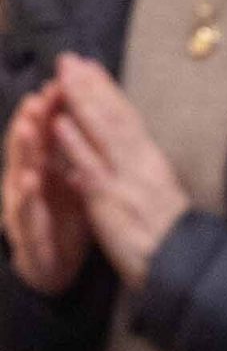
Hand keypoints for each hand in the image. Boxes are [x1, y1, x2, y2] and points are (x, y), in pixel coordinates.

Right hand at [2, 81, 91, 294]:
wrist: (54, 267)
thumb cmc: (62, 219)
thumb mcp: (72, 181)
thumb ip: (72, 153)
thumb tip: (82, 117)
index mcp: (42, 169)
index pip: (44, 135)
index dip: (50, 110)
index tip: (58, 82)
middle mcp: (26, 184)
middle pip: (28, 147)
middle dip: (31, 120)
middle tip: (38, 95)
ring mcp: (22, 208)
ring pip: (19, 173)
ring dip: (22, 150)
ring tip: (26, 126)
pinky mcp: (27, 234)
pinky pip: (26, 213)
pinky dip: (26, 197)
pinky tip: (30, 181)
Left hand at [50, 55, 189, 290]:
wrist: (182, 263)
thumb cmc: (171, 236)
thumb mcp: (156, 196)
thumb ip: (135, 173)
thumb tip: (120, 154)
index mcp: (150, 162)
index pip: (126, 118)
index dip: (107, 91)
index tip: (91, 67)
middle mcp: (140, 163)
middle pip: (113, 116)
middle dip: (90, 86)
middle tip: (70, 58)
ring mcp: (125, 179)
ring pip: (102, 133)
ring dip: (81, 101)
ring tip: (62, 76)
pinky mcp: (111, 200)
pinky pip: (90, 167)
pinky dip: (74, 143)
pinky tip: (59, 123)